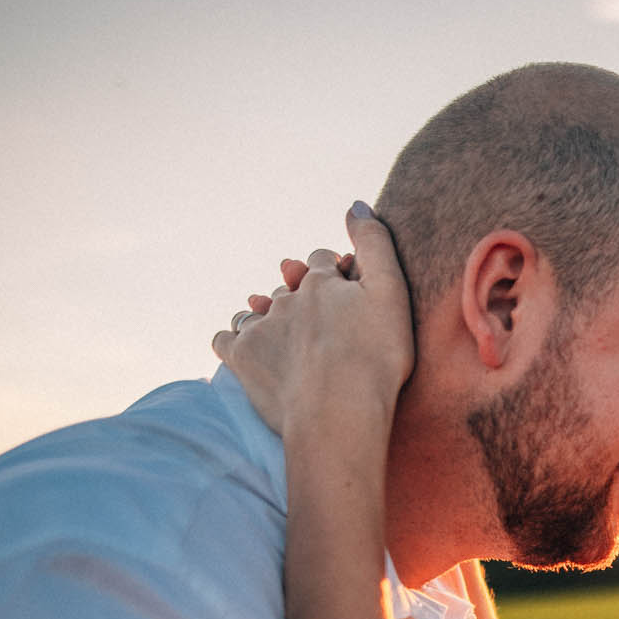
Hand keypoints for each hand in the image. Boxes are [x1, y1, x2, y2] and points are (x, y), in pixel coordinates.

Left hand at [211, 202, 413, 443]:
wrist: (339, 413)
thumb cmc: (376, 358)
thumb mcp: (392, 294)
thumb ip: (375, 244)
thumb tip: (355, 204)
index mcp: (321, 282)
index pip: (322, 262)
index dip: (334, 274)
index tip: (347, 293)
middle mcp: (286, 299)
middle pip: (289, 287)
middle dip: (300, 296)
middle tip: (319, 324)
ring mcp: (261, 328)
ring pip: (256, 311)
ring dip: (266, 317)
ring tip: (283, 337)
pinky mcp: (243, 359)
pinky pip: (226, 339)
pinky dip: (235, 341)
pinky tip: (251, 352)